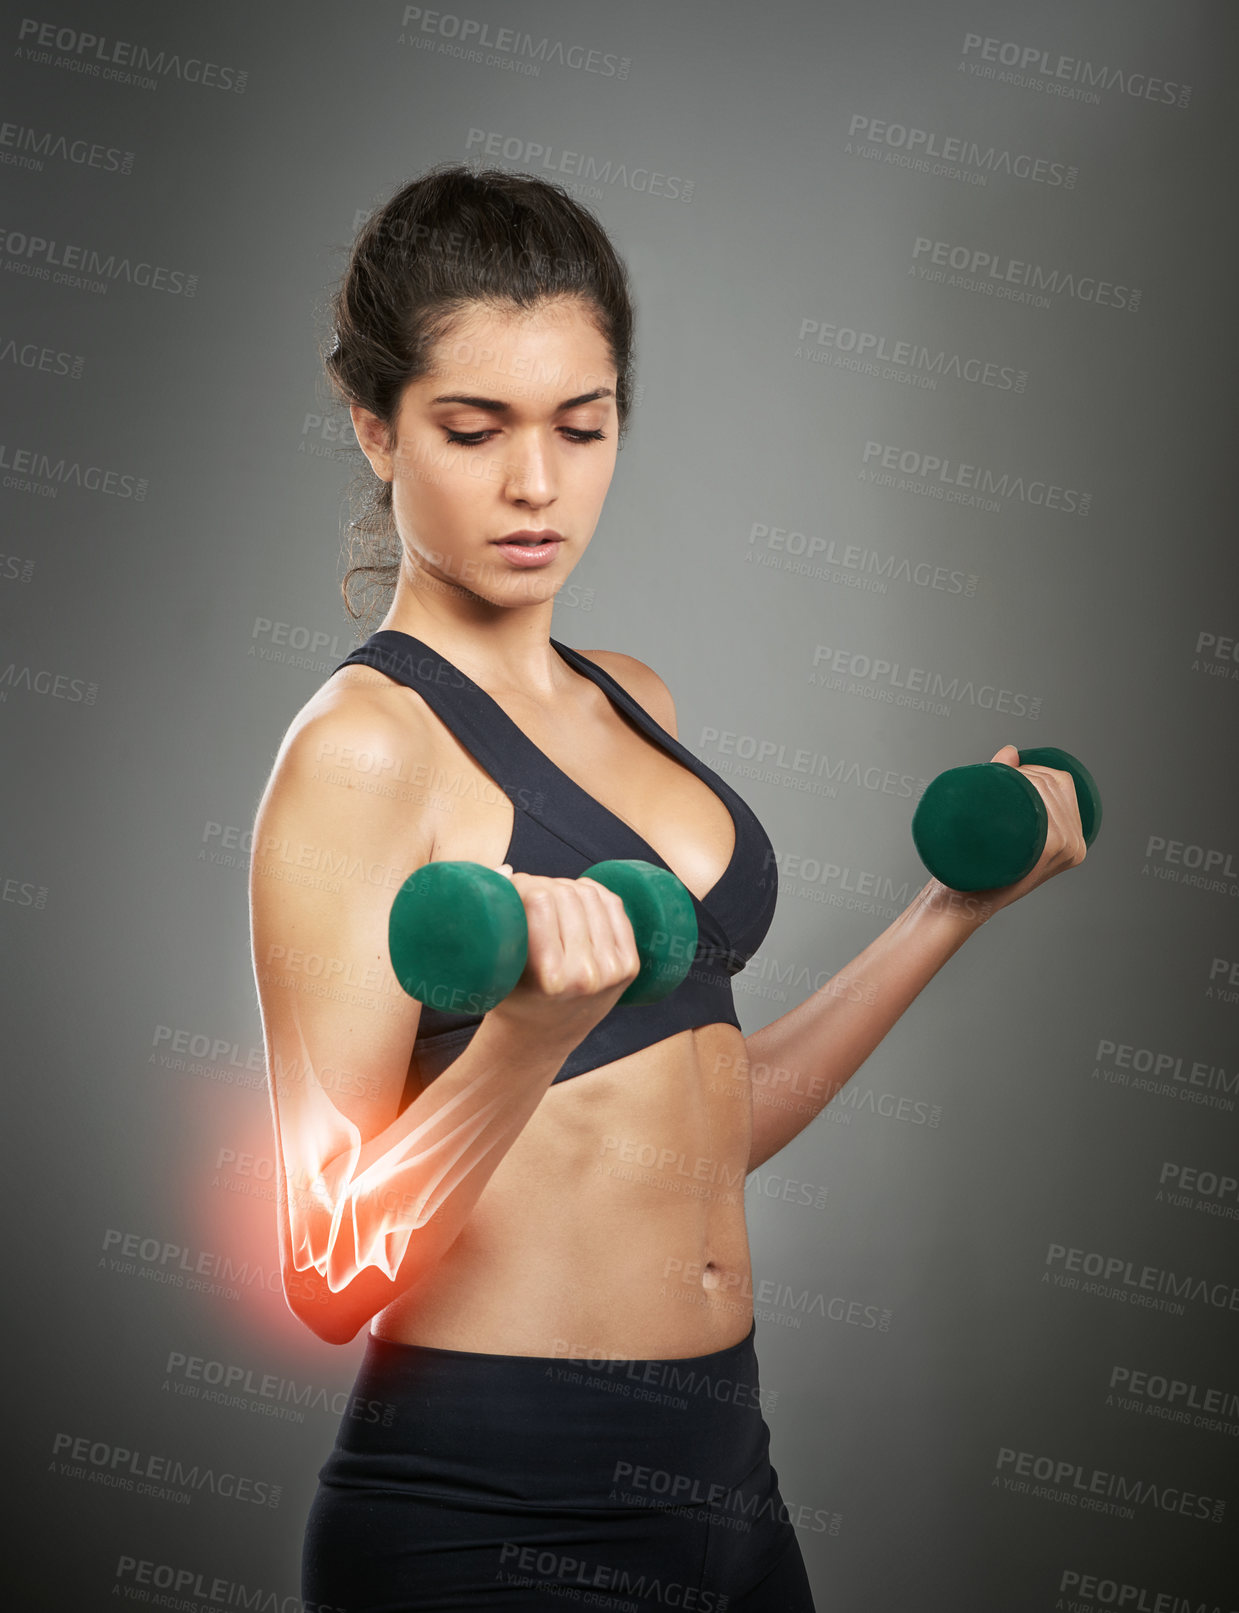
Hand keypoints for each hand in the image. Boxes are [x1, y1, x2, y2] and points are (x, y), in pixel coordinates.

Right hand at [483, 863, 641, 1050]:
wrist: (542, 1038)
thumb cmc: (510, 999)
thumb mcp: (495, 969)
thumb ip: (497, 920)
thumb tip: (505, 871)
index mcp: (549, 978)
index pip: (540, 900)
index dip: (521, 884)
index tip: (510, 888)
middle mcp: (586, 975)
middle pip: (565, 895)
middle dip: (541, 884)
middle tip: (526, 892)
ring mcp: (612, 970)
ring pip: (590, 895)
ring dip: (566, 886)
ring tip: (548, 896)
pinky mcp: (628, 966)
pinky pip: (614, 906)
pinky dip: (595, 892)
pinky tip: (579, 893)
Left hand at [956, 744, 1088, 916]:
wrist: (963, 901)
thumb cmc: (980, 868)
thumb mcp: (1002, 829)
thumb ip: (1008, 787)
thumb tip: (1010, 751)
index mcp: (1072, 840)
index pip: (1062, 783)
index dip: (1034, 769)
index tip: (1008, 773)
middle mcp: (1075, 845)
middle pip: (1054, 782)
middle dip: (1024, 771)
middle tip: (995, 783)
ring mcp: (1065, 847)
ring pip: (1047, 789)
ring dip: (1022, 778)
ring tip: (996, 792)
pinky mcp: (1051, 849)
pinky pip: (1045, 806)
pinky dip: (1030, 790)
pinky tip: (1015, 794)